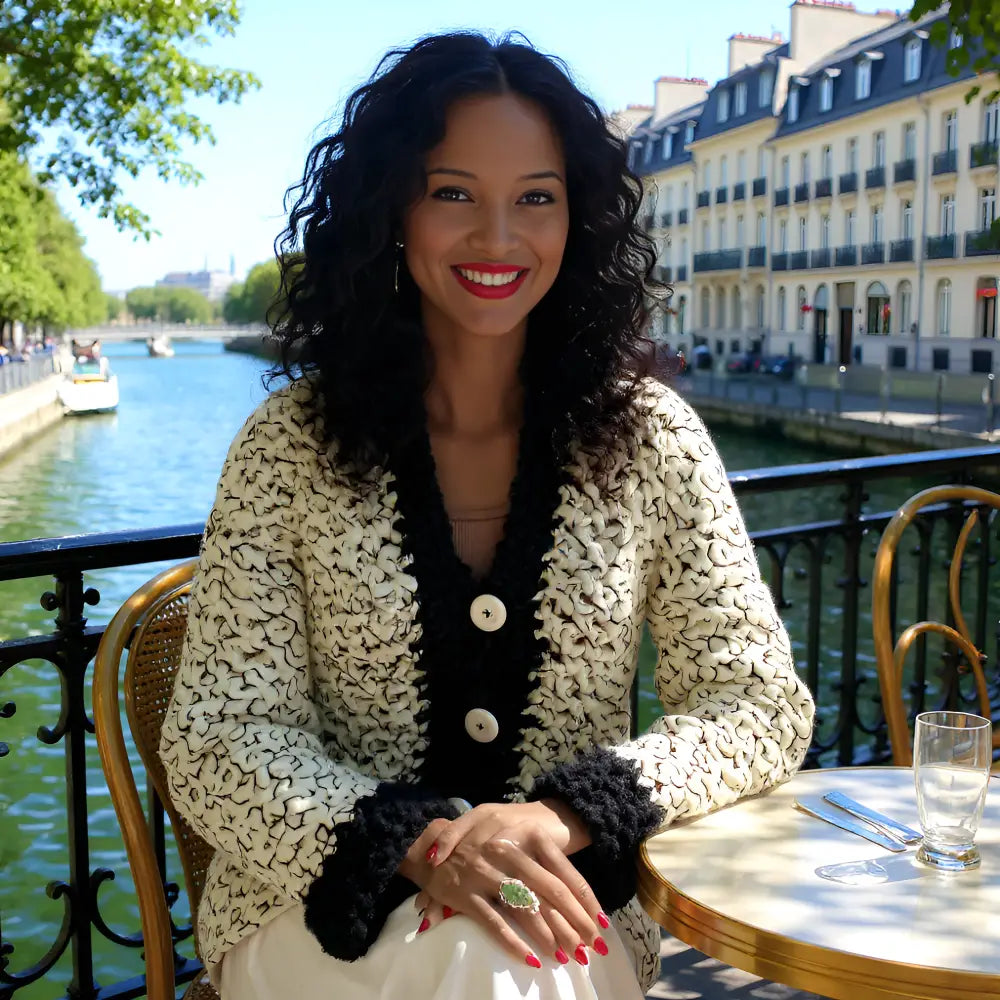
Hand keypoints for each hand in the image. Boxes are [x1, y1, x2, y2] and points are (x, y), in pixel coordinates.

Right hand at [398, 806, 609, 969]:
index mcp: (527, 835)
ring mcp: (487, 873)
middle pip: (551, 895)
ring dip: (550, 937)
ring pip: (527, 910)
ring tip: (567, 957)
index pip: (565, 873)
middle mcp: (509, 852)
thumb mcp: (517, 835)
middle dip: (575, 925)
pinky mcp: (467, 894)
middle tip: (591, 948)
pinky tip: (530, 959)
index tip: (601, 924)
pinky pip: (495, 923)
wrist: (435, 844)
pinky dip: (514, 943)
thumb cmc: (485, 840)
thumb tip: (580, 896)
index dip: (586, 902)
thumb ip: (546, 858)